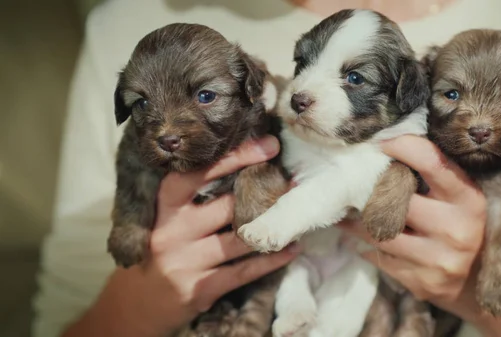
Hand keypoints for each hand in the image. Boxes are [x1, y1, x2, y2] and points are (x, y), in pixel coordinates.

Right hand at [65, 136, 298, 336]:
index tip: (266, 145)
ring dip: (272, 225)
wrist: (134, 305)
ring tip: (295, 211)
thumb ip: (189, 197)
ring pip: (240, 238)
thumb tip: (238, 166)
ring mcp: (186, 262)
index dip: (233, 158)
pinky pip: (245, 270)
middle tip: (290, 180)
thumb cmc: (155, 250)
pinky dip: (271, 259)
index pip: (195, 174)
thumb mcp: (161, 218)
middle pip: (225, 205)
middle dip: (262, 192)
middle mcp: (172, 232)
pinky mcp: (201, 289)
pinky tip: (290, 248)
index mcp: (162, 208)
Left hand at [339, 135, 486, 316]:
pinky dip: (364, 244)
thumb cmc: (461, 223)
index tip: (381, 143)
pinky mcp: (421, 282)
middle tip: (356, 180)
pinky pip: (378, 256)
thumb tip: (388, 142)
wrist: (477, 280)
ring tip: (348, 209)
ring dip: (358, 219)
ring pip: (378, 230)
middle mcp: (457, 229)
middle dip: (372, 190)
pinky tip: (361, 236)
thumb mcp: (461, 195)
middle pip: (395, 200)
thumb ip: (434, 173)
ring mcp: (439, 259)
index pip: (431, 162)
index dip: (402, 147)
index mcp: (469, 198)